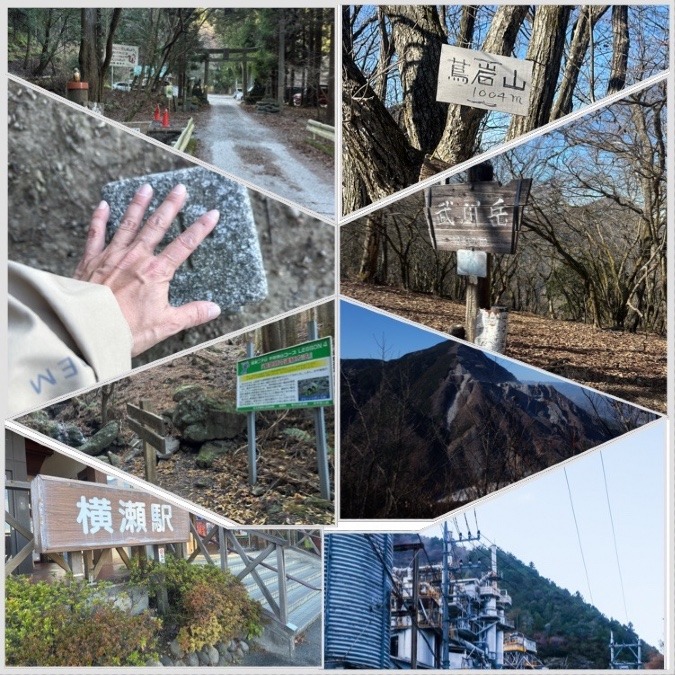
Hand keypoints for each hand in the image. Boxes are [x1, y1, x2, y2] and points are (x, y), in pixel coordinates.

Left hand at [74, 182, 220, 355]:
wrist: (88, 330)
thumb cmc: (127, 330)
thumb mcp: (166, 325)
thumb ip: (192, 314)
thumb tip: (215, 308)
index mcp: (156, 272)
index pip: (184, 245)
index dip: (201, 228)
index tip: (212, 213)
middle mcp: (135, 258)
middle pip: (156, 226)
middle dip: (170, 206)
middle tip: (180, 189)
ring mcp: (111, 256)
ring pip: (128, 224)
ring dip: (138, 205)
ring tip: (146, 188)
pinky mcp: (90, 261)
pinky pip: (95, 234)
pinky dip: (99, 219)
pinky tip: (103, 205)